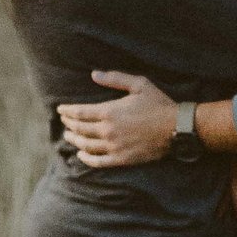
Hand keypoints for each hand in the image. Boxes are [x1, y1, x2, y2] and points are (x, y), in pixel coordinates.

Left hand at [57, 70, 176, 169]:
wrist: (176, 128)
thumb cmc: (158, 104)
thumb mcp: (138, 84)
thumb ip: (115, 79)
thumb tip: (94, 74)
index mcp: (110, 111)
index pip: (80, 112)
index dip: (67, 111)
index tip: (61, 110)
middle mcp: (108, 130)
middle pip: (80, 129)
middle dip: (69, 124)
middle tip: (64, 122)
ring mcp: (114, 147)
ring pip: (86, 145)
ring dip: (74, 140)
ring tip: (68, 136)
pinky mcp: (122, 159)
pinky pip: (98, 162)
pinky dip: (86, 159)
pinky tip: (81, 156)